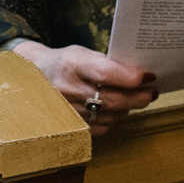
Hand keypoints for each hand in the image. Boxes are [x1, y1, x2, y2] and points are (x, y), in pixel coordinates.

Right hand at [9, 40, 156, 136]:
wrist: (31, 81)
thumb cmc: (64, 63)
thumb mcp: (81, 53)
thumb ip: (107, 62)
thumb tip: (140, 75)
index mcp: (71, 65)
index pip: (105, 73)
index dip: (130, 77)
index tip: (148, 76)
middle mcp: (67, 90)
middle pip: (112, 99)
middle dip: (139, 97)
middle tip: (152, 92)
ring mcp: (66, 113)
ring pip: (110, 116)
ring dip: (128, 108)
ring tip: (137, 98)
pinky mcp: (69, 129)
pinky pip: (101, 128)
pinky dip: (113, 119)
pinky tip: (116, 109)